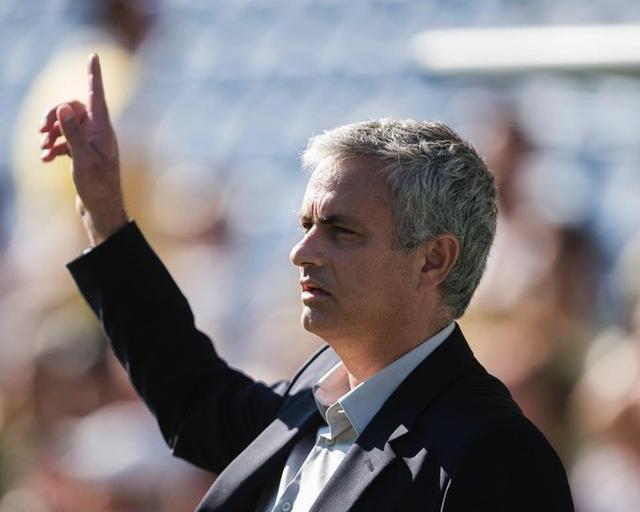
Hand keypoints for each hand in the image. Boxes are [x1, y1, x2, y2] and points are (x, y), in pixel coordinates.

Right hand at [40, 53, 128, 245]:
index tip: (93, 55)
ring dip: (51, 132)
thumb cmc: (97, 187)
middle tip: (41, 128)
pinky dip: (53, 146)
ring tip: (42, 147)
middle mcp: (100, 133)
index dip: (93, 75)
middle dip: (54, 114)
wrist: (102, 210)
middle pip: (74, 108)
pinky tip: (44, 158)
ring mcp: (92, 144)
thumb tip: (64, 107)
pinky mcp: (84, 154)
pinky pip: (66, 140)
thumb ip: (73, 133)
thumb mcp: (82, 159)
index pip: (97, 96)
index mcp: (103, 130)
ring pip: (67, 124)